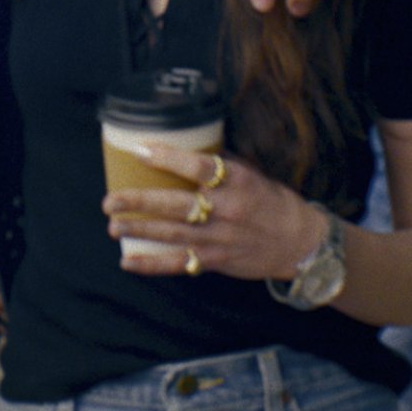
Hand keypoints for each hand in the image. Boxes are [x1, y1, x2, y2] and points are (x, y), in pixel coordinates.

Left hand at [105, 147, 324, 281]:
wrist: (301, 243)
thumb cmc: (274, 203)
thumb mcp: (253, 174)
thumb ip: (222, 163)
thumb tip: (187, 145)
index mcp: (238, 182)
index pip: (199, 167)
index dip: (168, 158)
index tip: (140, 151)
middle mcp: (227, 210)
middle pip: (176, 205)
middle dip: (140, 202)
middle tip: (111, 200)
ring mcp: (220, 239)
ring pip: (172, 235)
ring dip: (140, 230)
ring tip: (113, 225)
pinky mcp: (216, 261)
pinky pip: (179, 264)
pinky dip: (152, 265)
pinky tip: (128, 261)